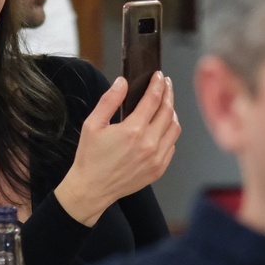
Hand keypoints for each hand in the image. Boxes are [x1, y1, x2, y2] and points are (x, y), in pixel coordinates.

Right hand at [52, 72, 180, 226]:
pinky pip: (172, 145)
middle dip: (168, 93)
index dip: (157, 84)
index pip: (153, 99)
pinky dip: (169, 133)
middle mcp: (149, 144)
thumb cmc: (90, 158)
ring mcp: (157, 158)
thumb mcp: (93, 124)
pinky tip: (161, 128)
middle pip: (168, 111)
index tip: (159, 75)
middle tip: (165, 84)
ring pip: (174, 128)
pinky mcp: (159, 169)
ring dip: (172, 113)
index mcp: (133, 130)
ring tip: (165, 104)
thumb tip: (123, 82)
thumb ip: (110, 100)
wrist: (92, 189)